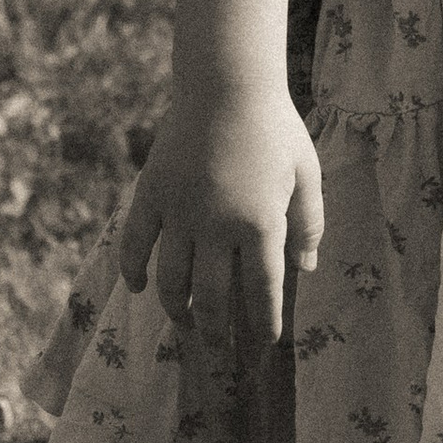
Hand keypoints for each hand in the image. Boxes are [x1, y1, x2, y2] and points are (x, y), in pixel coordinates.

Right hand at [116, 72, 324, 342]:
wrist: (225, 83)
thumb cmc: (274, 127)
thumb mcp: (306, 173)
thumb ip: (308, 223)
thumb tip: (305, 269)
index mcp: (260, 225)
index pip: (262, 293)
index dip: (262, 327)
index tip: (263, 349)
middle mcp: (217, 228)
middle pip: (213, 299)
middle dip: (218, 335)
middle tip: (220, 359)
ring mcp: (179, 213)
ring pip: (172, 280)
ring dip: (178, 311)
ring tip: (185, 327)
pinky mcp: (152, 195)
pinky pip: (135, 243)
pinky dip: (133, 271)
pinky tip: (139, 289)